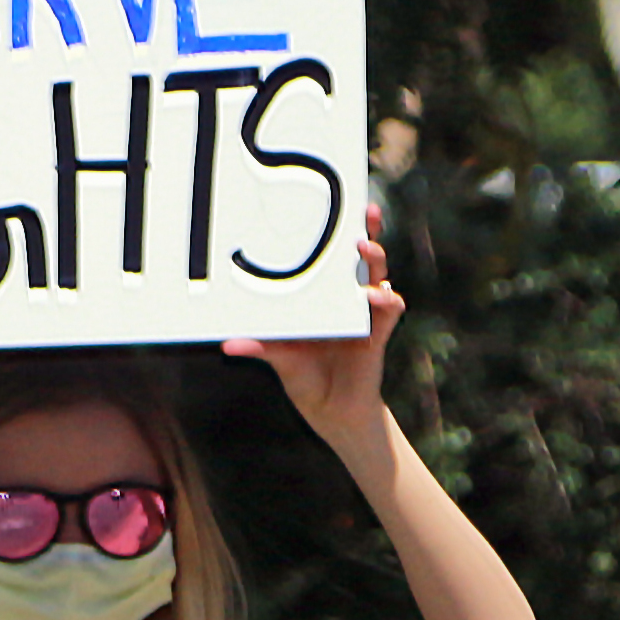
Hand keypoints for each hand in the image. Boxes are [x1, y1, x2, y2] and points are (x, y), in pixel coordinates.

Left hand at [221, 204, 402, 448]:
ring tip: (363, 249)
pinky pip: (390, 308)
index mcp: (324, 296)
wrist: (331, 412)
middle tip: (364, 212)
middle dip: (366, 230)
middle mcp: (348, 298)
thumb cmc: (305, 376)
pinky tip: (376, 296)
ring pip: (379, 275)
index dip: (335, 231)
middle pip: (362, 256)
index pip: (332, 257)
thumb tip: (229, 345)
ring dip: (374, 259)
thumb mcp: (279, 357)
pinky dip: (386, 299)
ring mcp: (366, 313)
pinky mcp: (379, 332)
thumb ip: (260, 348)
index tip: (331, 208)